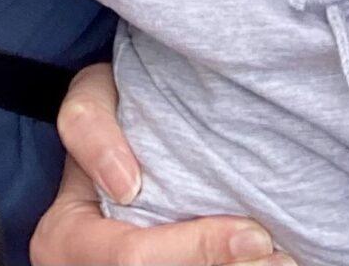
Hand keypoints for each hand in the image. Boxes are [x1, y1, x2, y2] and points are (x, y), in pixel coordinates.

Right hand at [30, 64, 280, 265]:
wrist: (117, 152)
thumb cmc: (109, 120)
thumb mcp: (91, 99)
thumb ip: (90, 126)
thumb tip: (126, 187)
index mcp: (65, 239)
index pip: (134, 258)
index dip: (199, 250)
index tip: (257, 236)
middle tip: (283, 258)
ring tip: (282, 261)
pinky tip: (265, 261)